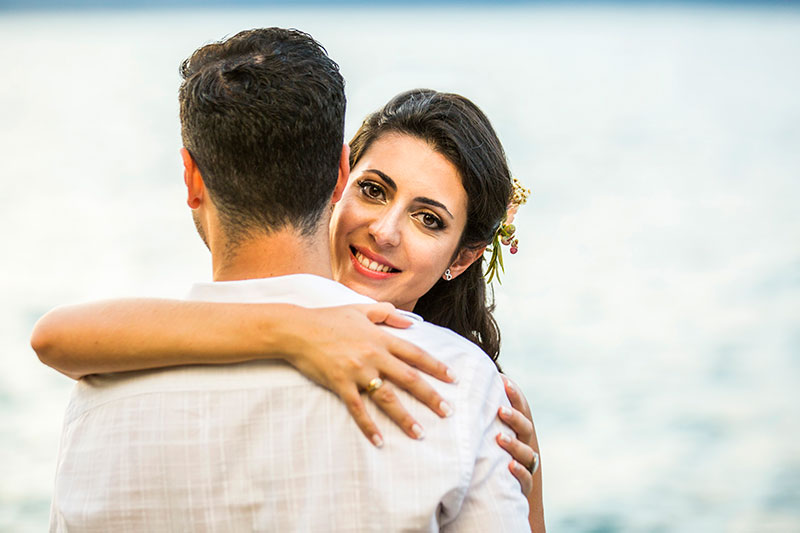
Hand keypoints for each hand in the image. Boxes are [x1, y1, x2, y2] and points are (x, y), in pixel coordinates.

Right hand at [287, 303, 455, 446]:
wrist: (297, 329)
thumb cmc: (328, 318)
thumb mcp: (360, 309)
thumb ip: (387, 314)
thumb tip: (411, 323)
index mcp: (380, 338)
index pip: (416, 354)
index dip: (436, 366)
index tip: (453, 378)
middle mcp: (373, 355)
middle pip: (409, 378)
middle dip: (430, 396)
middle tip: (448, 411)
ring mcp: (357, 371)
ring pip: (387, 398)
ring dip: (405, 417)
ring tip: (420, 432)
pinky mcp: (340, 383)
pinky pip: (358, 409)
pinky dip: (369, 426)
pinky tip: (379, 441)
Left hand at [496, 375, 537, 495]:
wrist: (505, 492)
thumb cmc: (493, 454)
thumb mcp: (490, 432)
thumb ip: (484, 412)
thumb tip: (465, 380)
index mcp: (519, 429)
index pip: (522, 408)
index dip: (515, 394)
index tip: (503, 380)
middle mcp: (525, 444)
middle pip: (526, 428)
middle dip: (514, 417)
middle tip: (500, 409)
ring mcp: (526, 465)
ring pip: (527, 453)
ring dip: (514, 444)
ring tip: (499, 438)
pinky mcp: (523, 486)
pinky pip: (526, 479)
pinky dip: (520, 472)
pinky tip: (510, 466)